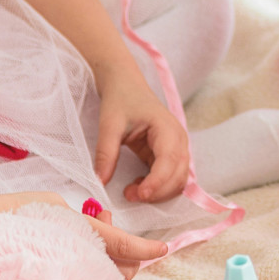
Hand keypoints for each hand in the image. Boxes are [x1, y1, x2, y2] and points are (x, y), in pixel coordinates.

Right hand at [3, 191, 167, 279]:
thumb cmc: (18, 213)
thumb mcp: (57, 208)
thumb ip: (84, 221)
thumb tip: (101, 224)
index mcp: (82, 237)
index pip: (124, 246)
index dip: (146, 249)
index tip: (162, 248)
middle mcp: (78, 259)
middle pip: (122, 270)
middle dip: (128, 255)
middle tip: (108, 223)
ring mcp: (68, 274)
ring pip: (106, 276)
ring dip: (111, 259)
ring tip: (92, 227)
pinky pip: (87, 279)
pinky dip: (94, 264)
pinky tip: (80, 243)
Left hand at [92, 64, 190, 204]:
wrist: (125, 84)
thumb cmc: (121, 99)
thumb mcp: (109, 125)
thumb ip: (105, 153)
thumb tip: (99, 181)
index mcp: (167, 128)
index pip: (170, 161)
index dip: (157, 182)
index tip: (139, 194)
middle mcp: (178, 140)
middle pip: (178, 175)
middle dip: (157, 191)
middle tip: (129, 195)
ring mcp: (177, 148)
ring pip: (178, 180)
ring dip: (159, 192)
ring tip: (132, 191)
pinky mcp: (169, 154)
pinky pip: (171, 178)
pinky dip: (158, 188)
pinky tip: (138, 185)